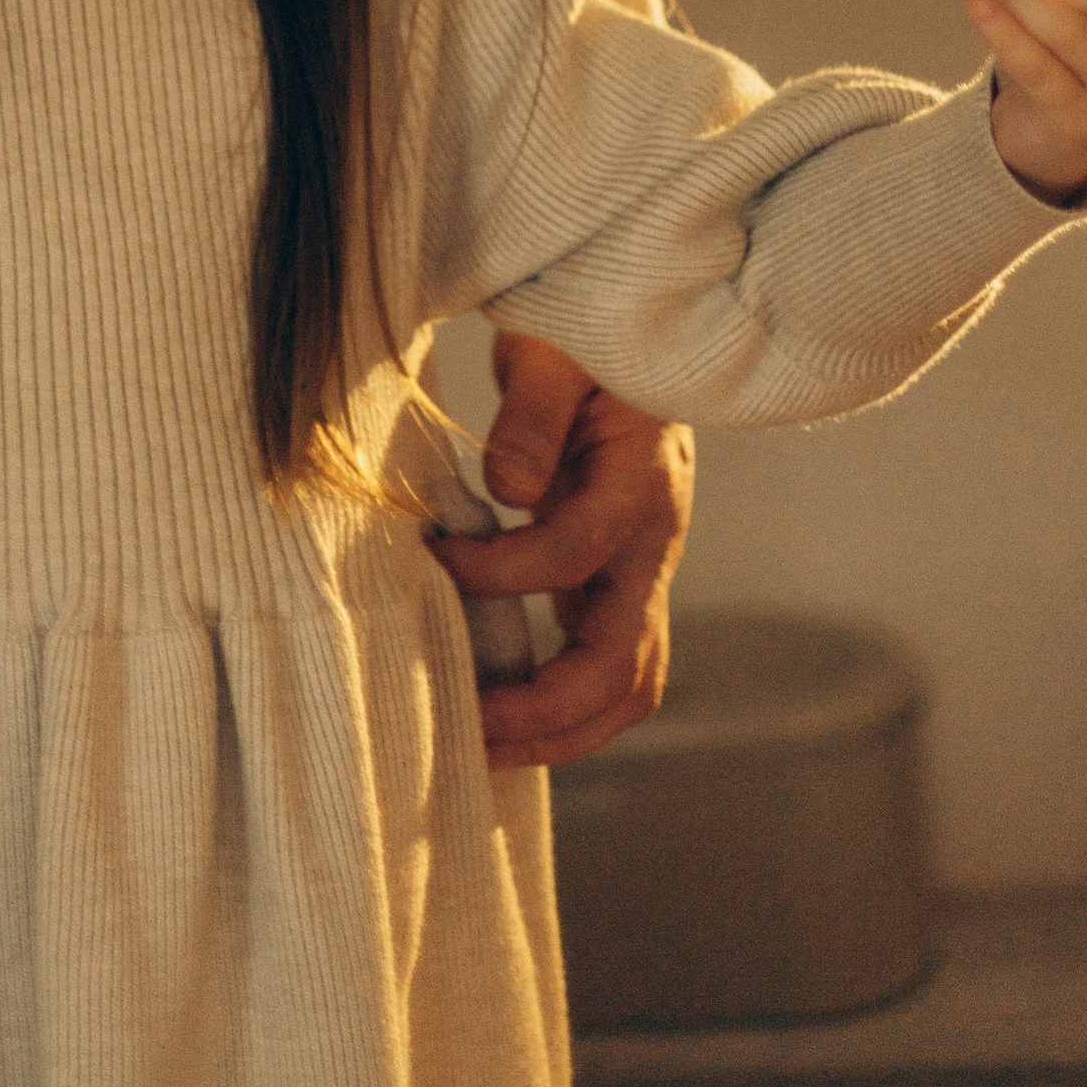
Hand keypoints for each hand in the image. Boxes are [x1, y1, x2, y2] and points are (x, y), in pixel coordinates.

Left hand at [430, 329, 694, 764]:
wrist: (621, 337)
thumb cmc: (582, 338)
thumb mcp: (556, 352)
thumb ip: (534, 414)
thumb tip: (510, 491)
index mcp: (642, 483)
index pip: (574, 555)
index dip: (501, 573)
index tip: (433, 562)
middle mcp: (652, 543)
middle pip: (626, 667)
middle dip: (548, 713)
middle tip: (466, 729)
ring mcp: (639, 571)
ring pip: (627, 686)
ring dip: (559, 732)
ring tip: (478, 748)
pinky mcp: (615, 581)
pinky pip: (600, 666)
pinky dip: (558, 707)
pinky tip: (494, 714)